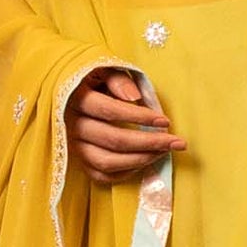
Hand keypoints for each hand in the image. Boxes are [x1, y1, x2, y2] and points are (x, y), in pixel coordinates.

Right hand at [65, 66, 185, 182]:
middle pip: (113, 140)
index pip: (109, 110)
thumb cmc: (94, 80)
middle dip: (149, 143)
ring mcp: (73, 146)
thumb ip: (118, 80)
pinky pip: (101, 175)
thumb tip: (134, 97)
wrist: (72, 93)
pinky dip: (124, 172)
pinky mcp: (78, 160)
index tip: (164, 121)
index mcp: (75, 98)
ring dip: (140, 160)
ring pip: (107, 162)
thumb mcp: (104, 71)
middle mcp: (71, 125)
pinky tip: (144, 161)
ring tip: (163, 152)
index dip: (139, 117)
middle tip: (175, 142)